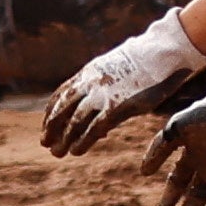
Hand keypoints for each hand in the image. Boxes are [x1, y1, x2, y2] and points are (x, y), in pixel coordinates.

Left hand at [40, 11, 204, 156]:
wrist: (161, 52)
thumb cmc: (146, 60)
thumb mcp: (118, 67)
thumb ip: (107, 83)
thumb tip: (106, 98)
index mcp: (90, 72)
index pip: (62, 93)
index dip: (52, 110)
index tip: (46, 123)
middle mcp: (91, 83)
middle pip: (63, 108)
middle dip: (52, 126)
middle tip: (44, 142)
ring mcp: (103, 95)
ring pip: (74, 120)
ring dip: (64, 138)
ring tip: (57, 152)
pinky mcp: (116, 107)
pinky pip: (93, 128)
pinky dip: (82, 141)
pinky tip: (76, 151)